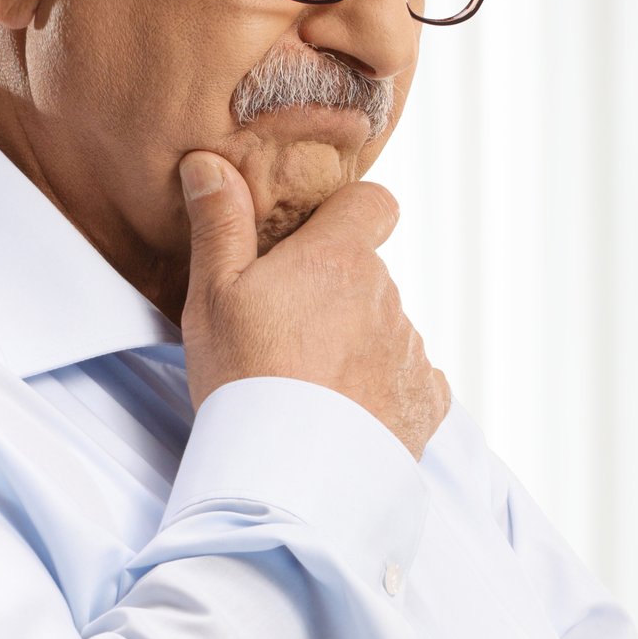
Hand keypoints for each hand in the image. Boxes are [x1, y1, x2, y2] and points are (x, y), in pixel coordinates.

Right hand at [176, 152, 448, 457]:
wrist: (291, 476)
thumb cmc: (243, 379)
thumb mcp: (213, 294)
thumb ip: (220, 223)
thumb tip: (210, 162)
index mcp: (339, 258)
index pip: (374, 203)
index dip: (351, 214)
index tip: (319, 239)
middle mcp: (388, 296)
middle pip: (370, 275)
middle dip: (338, 293)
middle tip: (288, 334)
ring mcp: (411, 351)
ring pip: (388, 329)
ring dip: (359, 343)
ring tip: (312, 386)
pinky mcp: (426, 403)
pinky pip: (411, 381)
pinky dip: (385, 391)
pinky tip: (346, 414)